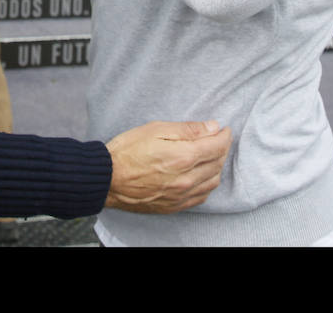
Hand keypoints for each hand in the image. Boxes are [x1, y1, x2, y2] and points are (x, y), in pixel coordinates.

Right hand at [104, 120, 231, 213]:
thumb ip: (187, 129)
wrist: (107, 179)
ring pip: (212, 182)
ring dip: (217, 167)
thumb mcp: (155, 129)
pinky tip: (202, 176)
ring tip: (211, 156)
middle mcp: (187, 179)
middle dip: (222, 149)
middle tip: (218, 139)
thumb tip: (212, 127)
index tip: (224, 129)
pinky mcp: (174, 206)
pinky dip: (207, 184)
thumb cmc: (127, 150)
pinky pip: (201, 197)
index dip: (224, 135)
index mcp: (183, 157)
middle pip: (217, 163)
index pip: (217, 146)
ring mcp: (181, 195)